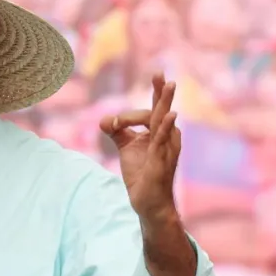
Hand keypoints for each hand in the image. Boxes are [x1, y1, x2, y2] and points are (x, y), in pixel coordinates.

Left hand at [99, 73, 180, 221]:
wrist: (148, 202)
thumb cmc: (141, 174)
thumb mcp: (127, 148)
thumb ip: (116, 131)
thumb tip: (103, 119)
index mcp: (156, 132)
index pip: (153, 109)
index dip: (145, 99)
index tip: (130, 103)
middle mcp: (165, 137)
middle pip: (161, 110)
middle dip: (160, 91)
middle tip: (158, 73)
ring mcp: (165, 148)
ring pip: (163, 122)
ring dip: (165, 103)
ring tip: (170, 85)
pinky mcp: (161, 161)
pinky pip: (163, 142)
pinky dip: (166, 128)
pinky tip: (171, 116)